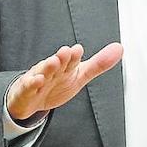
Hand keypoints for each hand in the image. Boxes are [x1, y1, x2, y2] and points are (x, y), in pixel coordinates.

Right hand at [6, 43, 123, 121]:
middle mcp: (52, 69)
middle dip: (62, 58)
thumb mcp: (80, 75)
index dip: (74, 56)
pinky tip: (37, 80)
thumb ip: (99, 64)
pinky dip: (32, 83)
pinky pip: (28, 86)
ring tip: (53, 62)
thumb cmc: (56, 84)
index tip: (78, 50)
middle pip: (57, 63)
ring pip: (42, 72)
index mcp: (65, 66)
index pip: (72, 60)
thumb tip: (120, 48)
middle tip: (66, 52)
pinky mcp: (26, 90)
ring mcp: (38, 78)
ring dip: (47, 66)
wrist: (32, 99)